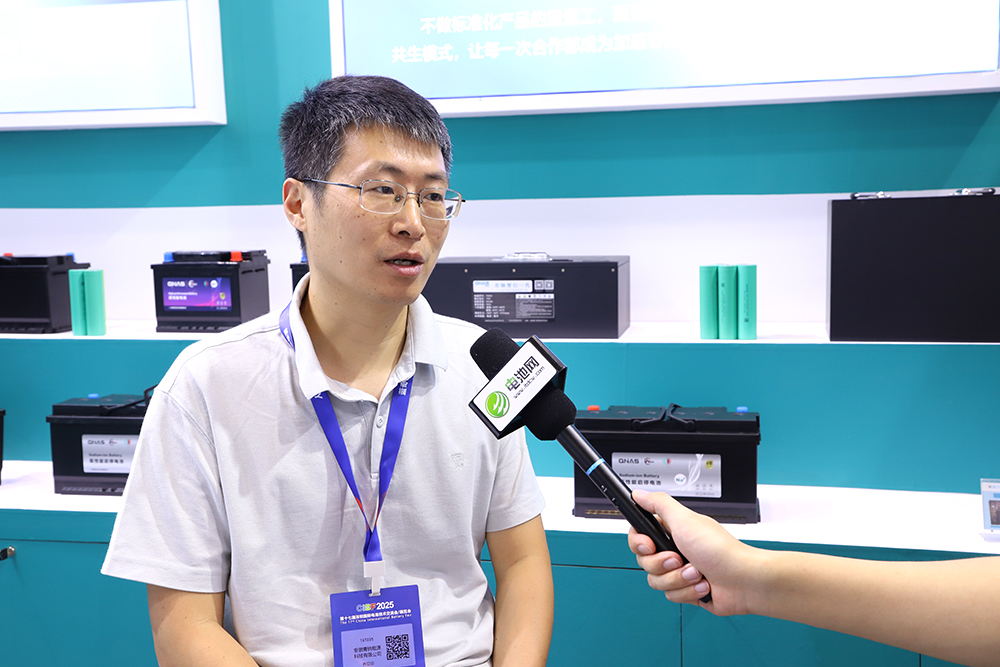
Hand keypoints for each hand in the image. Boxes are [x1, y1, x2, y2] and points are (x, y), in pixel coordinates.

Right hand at [627, 489, 757, 615]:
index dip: (639, 543)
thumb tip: (639, 493)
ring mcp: (680, 571)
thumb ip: (659, 504)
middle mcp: (675, 549)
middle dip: (662, 564)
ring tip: (697, 572)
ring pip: (656, 581)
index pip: (639, 535)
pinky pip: (671, 595)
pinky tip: (703, 584)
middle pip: (645, 561)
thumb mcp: (685, 520)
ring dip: (678, 579)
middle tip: (679, 558)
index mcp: (672, 531)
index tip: (649, 545)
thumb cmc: (720, 550)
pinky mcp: (686, 590)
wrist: (742, 581)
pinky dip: (688, 591)